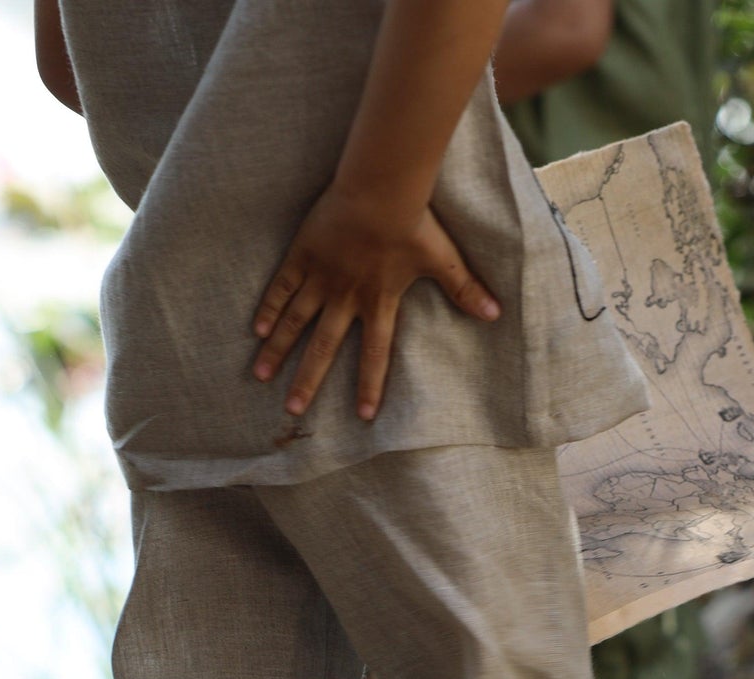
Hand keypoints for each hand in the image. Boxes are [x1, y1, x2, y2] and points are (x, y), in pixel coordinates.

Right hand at [252, 187, 499, 421]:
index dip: (369, 386)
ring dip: (279, 351)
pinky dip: (269, 309)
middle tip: (293, 410)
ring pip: (296, 321)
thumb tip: (496, 313)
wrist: (380, 186)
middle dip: (308, 381)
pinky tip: (257, 332)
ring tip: (261, 375)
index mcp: (378, 302)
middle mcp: (345, 297)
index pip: (375, 354)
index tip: (362, 416)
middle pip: (323, 347)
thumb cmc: (413, 221)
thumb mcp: (443, 257)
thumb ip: (464, 289)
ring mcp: (321, 276)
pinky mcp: (303, 254)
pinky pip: (282, 287)